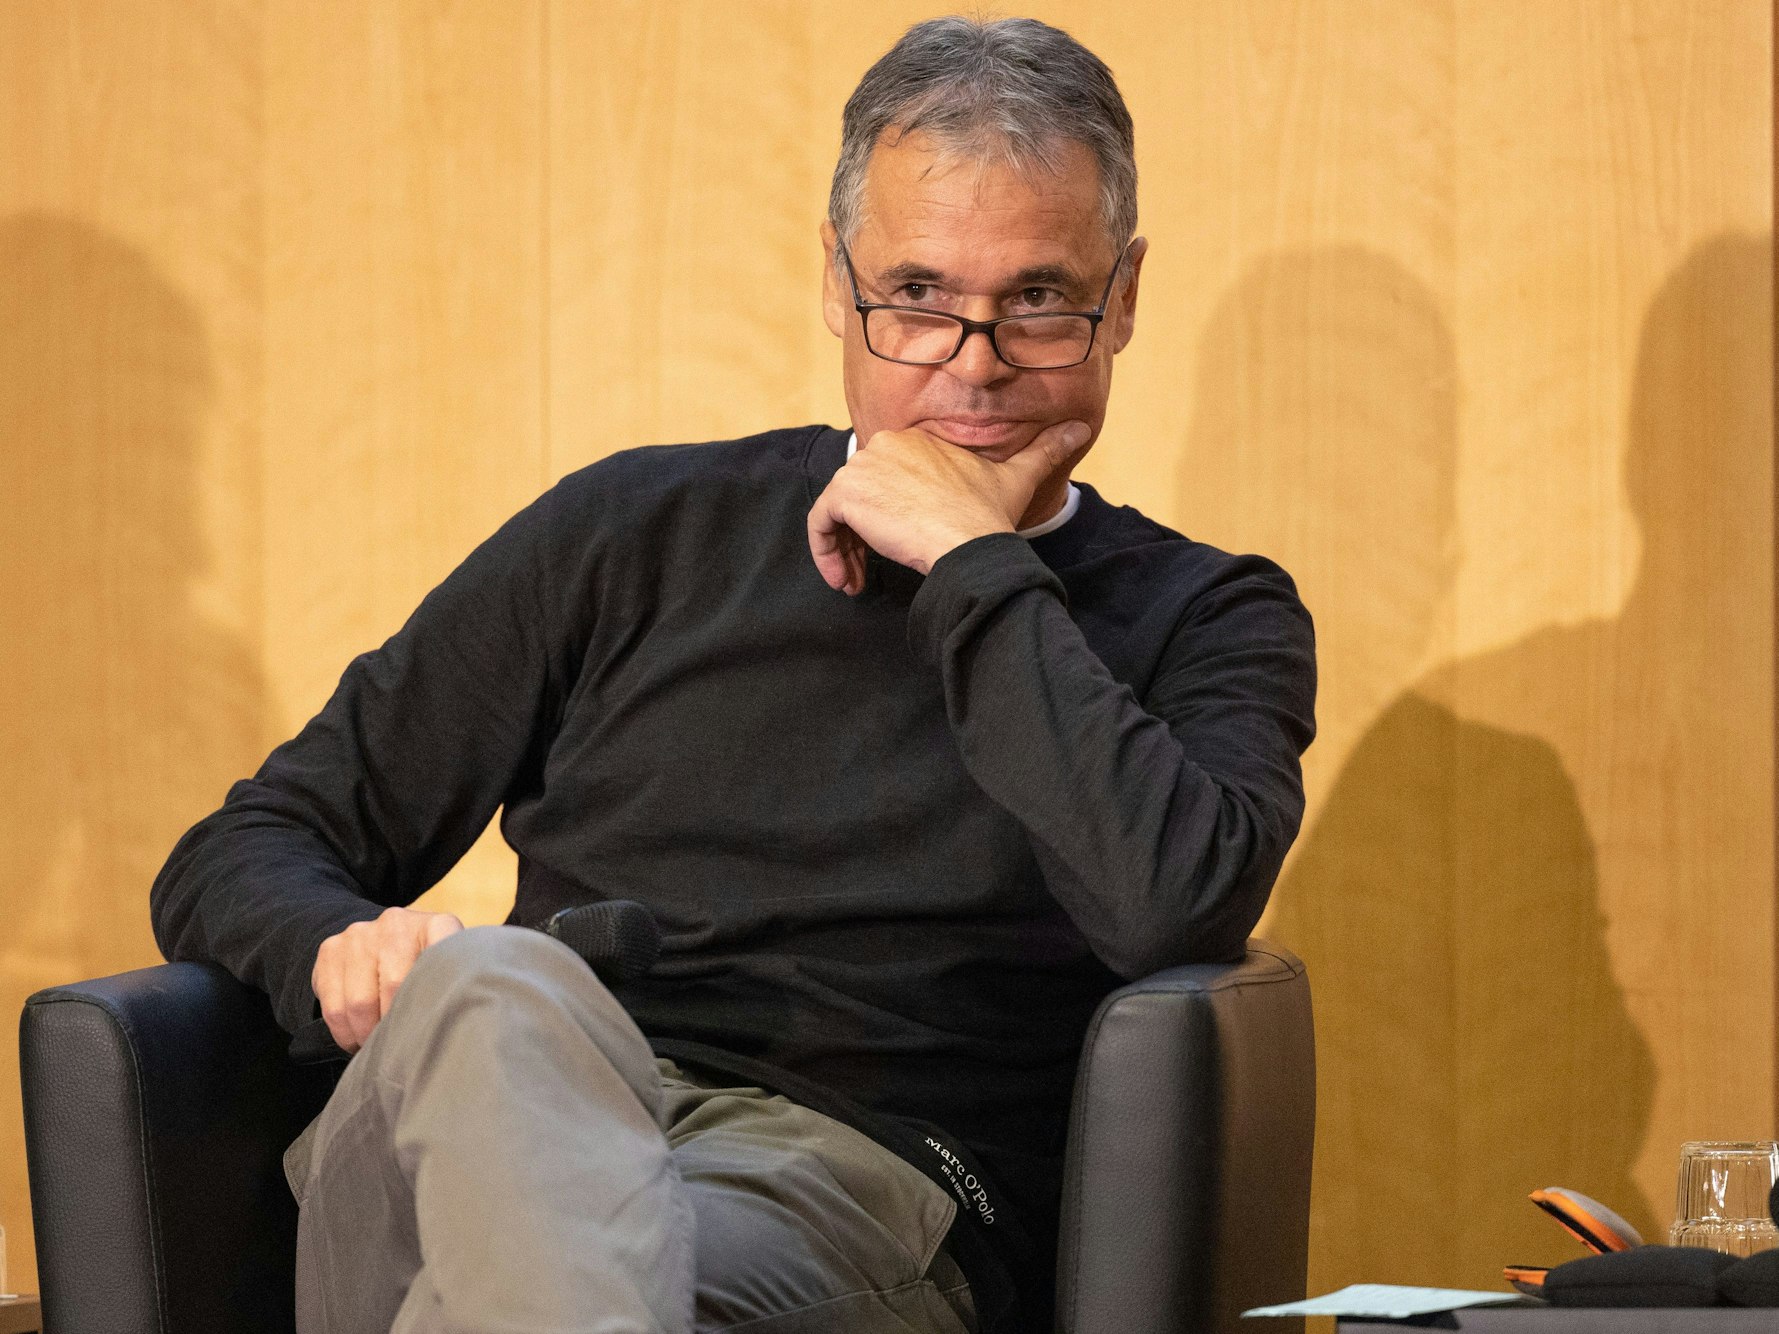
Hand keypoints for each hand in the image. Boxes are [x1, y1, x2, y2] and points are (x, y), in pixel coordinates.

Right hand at [312, 906, 463, 1052]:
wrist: (384, 939)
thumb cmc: (425, 968)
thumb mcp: (449, 969)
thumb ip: (455, 986)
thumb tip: (461, 1025)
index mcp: (437, 924)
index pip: (442, 957)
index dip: (437, 996)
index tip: (435, 1023)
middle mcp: (397, 922)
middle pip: (396, 988)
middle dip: (396, 1027)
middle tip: (401, 1049)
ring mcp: (361, 934)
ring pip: (360, 1003)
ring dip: (367, 1035)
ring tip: (378, 1045)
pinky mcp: (331, 949)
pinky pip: (333, 1007)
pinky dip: (345, 1034)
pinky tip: (356, 1039)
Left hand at [807, 419, 1091, 594]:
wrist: (970, 543)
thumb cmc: (990, 516)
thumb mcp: (1018, 479)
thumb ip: (1045, 451)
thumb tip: (1082, 428)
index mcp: (916, 439)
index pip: (885, 476)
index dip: (885, 514)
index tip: (898, 545)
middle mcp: (884, 444)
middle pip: (859, 493)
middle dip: (861, 534)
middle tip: (871, 570)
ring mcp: (862, 467)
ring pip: (838, 510)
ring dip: (844, 548)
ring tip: (857, 580)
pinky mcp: (846, 494)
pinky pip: (820, 523)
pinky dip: (826, 552)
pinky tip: (847, 580)